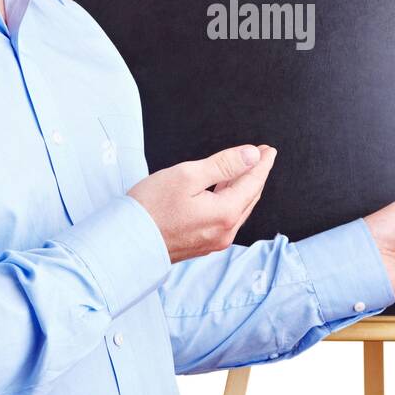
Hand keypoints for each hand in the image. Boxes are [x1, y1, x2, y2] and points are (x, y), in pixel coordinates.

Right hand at [127, 144, 276, 262]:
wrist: (126, 242)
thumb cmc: (151, 206)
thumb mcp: (188, 175)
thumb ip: (224, 164)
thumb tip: (252, 156)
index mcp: (225, 213)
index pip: (253, 183)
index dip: (262, 164)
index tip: (268, 150)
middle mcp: (225, 232)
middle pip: (249, 197)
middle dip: (257, 175)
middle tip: (262, 156)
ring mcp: (214, 241)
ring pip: (239, 209)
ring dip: (245, 188)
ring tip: (247, 170)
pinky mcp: (202, 244)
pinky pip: (226, 219)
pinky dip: (231, 201)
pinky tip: (225, 191)